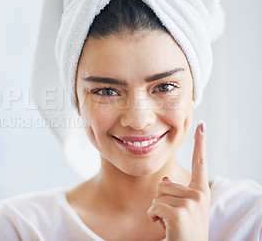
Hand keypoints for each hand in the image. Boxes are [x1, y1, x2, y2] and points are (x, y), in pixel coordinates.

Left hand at [148, 122, 210, 240]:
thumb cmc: (183, 232)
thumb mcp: (182, 211)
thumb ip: (176, 194)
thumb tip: (166, 180)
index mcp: (201, 192)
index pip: (200, 164)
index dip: (201, 144)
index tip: (202, 125)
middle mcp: (199, 195)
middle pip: (163, 184)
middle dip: (161, 202)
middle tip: (173, 219)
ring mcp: (191, 203)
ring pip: (157, 196)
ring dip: (157, 211)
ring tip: (171, 224)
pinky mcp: (179, 212)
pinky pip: (153, 207)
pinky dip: (154, 218)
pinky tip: (166, 228)